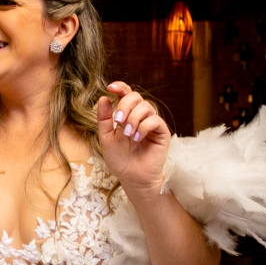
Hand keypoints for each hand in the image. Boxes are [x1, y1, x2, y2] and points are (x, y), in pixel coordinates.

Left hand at [97, 82, 171, 200]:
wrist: (131, 177)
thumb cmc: (119, 159)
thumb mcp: (106, 137)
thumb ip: (104, 119)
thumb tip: (103, 97)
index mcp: (127, 114)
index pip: (126, 94)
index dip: (120, 87)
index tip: (110, 88)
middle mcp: (140, 116)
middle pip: (136, 96)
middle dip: (125, 105)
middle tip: (118, 121)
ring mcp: (152, 123)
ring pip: (146, 106)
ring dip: (133, 118)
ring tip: (127, 135)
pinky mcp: (162, 132)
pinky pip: (154, 120)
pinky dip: (143, 127)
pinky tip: (137, 138)